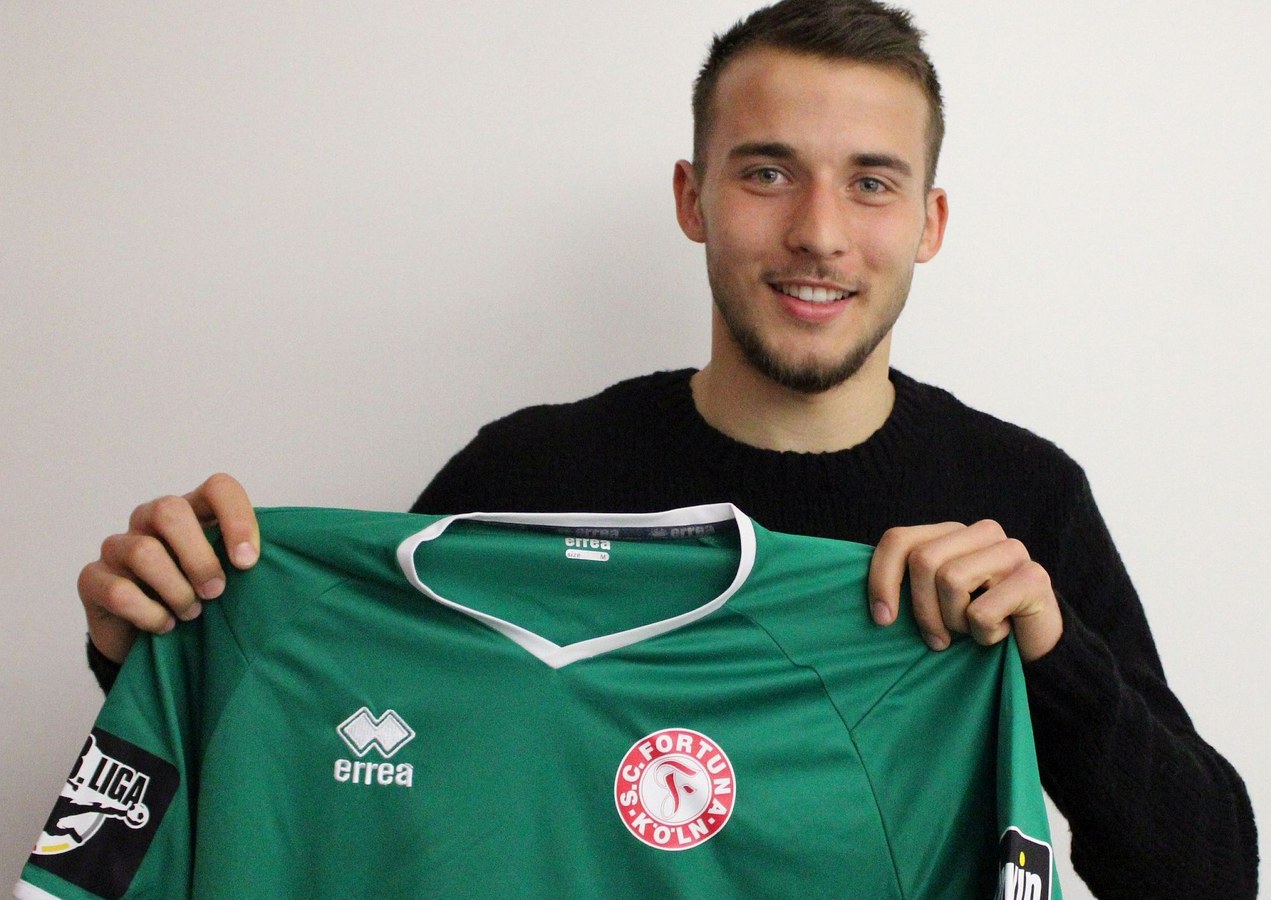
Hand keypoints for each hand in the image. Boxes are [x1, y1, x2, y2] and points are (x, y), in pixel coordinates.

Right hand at [78, 473, 259, 663]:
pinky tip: (164, 625)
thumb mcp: (228, 575)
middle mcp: (150, 519)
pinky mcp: (93, 578)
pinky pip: (120, 591)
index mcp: (192, 509)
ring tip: (192, 614)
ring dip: (177, 591)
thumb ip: (243, 560)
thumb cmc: (199, 597)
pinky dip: (150, 614)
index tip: (248, 562)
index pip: (219, 487)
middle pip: (171, 511)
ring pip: (144, 552)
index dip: (237, 519)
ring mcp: (118, 546)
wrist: (148, 638)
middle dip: (200, 557)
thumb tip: (276, 562)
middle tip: (216, 591)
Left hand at [867, 520, 1062, 662]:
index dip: (882, 579)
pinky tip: (1001, 633)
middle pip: (923, 560)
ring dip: (955, 623)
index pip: (899, 539)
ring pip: (951, 580)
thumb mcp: (933, 604)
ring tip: (972, 632)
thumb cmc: (974, 627)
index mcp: (951, 533)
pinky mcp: (1035, 576)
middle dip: (923, 611)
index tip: (882, 620)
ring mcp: (1011, 550)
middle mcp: (982, 532)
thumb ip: (907, 587)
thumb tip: (863, 599)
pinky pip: (982, 611)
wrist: (1035, 652)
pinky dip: (984, 635)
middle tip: (938, 639)